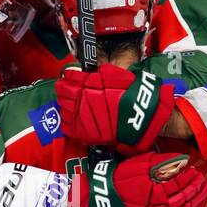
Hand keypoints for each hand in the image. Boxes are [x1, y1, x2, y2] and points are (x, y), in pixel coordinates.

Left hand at [56, 64, 175, 153]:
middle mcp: (83, 100)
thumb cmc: (133, 95)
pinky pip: (68, 127)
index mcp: (89, 84)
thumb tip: (86, 73)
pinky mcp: (85, 133)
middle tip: (66, 90)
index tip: (66, 78)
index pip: (68, 79)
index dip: (66, 78)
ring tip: (70, 104)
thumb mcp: (117, 76)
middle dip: (63, 91)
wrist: (143, 118)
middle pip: (63, 95)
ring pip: (63, 110)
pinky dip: (68, 122)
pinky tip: (73, 118)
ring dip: (65, 106)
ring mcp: (82, 118)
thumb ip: (99, 74)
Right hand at [70, 152, 206, 206]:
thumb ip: (162, 162)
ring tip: (202, 195)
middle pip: (187, 199)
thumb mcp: (138, 166)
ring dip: (195, 203)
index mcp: (160, 192)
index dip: (190, 177)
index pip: (182, 184)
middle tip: (204, 183)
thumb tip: (182, 160)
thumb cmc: (117, 183)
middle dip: (197, 190)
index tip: (195, 170)